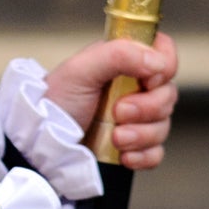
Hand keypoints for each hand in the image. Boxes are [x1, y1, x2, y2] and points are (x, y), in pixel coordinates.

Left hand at [43, 32, 178, 170]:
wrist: (40, 142)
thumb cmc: (55, 100)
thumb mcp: (81, 69)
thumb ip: (119, 55)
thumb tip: (156, 61)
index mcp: (124, 61)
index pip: (164, 53)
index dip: (165, 66)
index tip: (149, 80)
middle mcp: (134, 87)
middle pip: (168, 93)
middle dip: (147, 107)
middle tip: (118, 112)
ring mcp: (136, 119)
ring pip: (163, 125)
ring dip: (141, 134)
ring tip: (115, 137)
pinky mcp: (134, 146)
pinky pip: (156, 153)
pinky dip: (143, 155)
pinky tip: (123, 155)